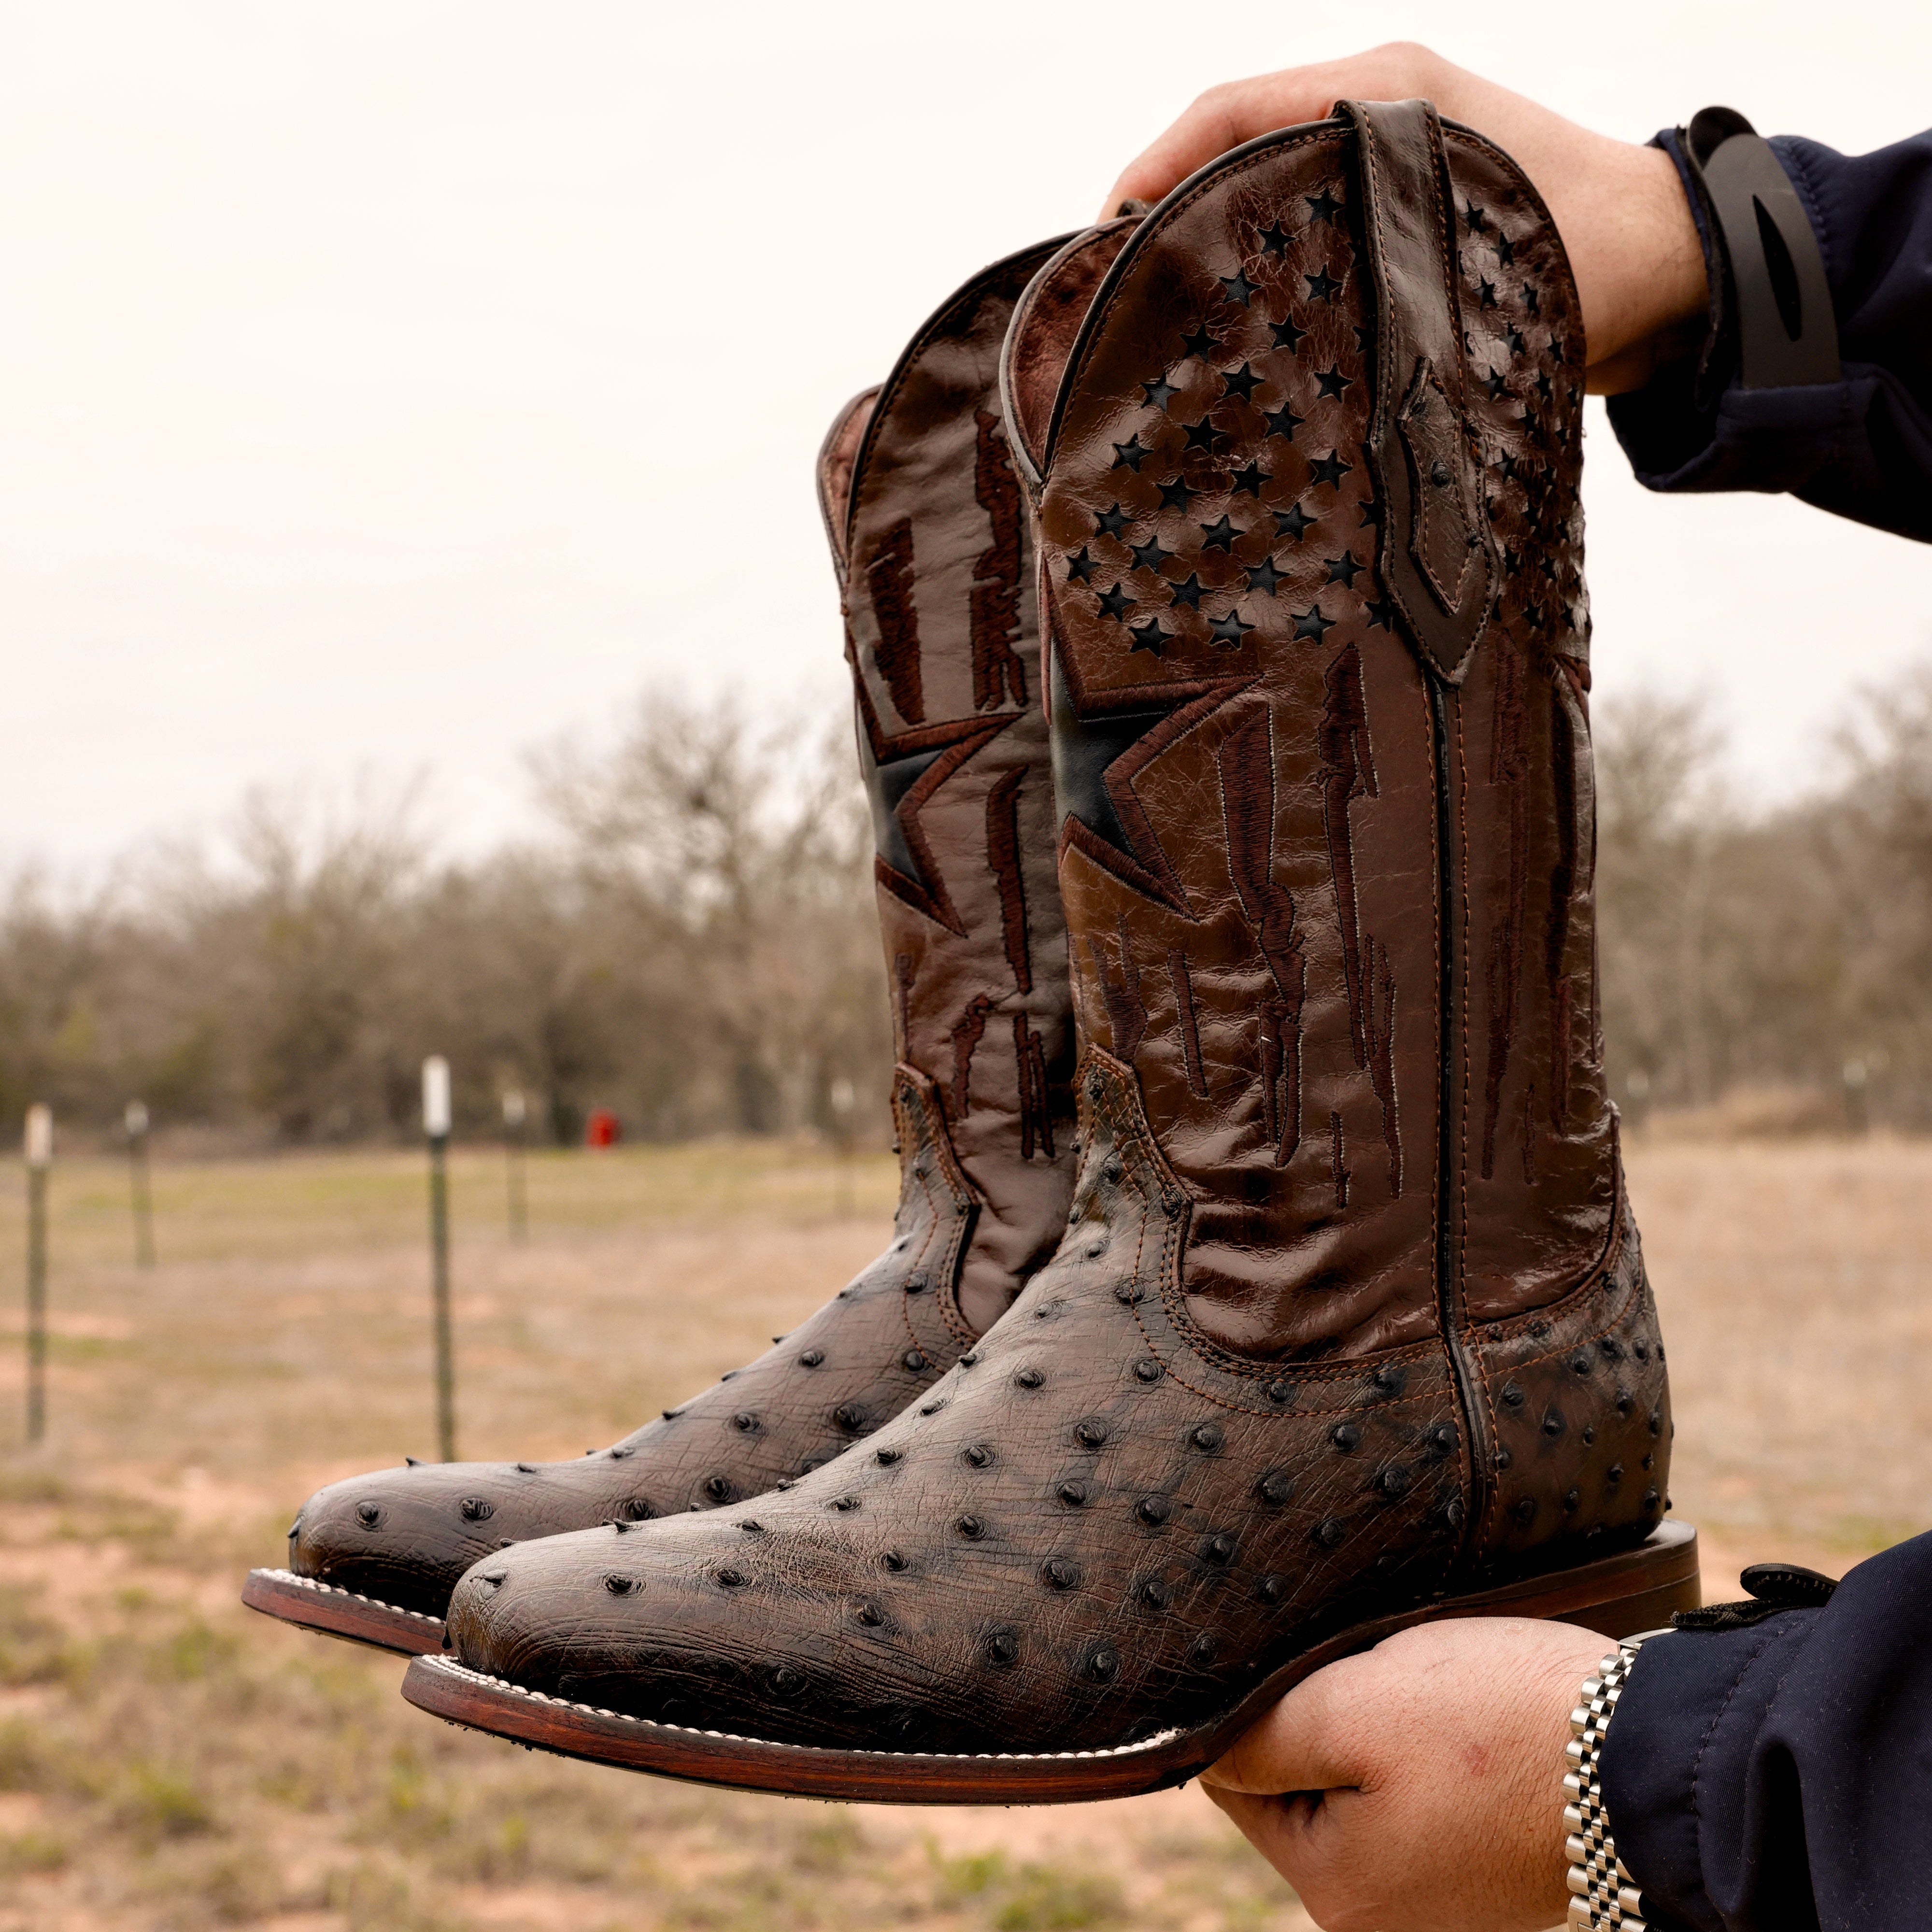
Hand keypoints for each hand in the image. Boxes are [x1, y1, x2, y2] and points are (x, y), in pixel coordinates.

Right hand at [1105, 43, 1705, 393]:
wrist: (1685, 275)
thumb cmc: (1599, 252)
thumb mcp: (1478, 249)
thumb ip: (1372, 265)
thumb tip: (1261, 323)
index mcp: (1384, 93)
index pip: (1228, 113)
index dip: (1151, 174)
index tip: (1103, 249)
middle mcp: (1375, 110)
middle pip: (1227, 145)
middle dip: (1159, 212)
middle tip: (1108, 298)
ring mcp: (1386, 159)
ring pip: (1258, 186)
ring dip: (1202, 243)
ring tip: (1149, 318)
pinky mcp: (1400, 211)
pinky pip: (1298, 222)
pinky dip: (1251, 260)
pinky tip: (1225, 324)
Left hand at [1201, 1617, 1607, 1931]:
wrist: (1644, 1748)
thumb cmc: (1496, 1720)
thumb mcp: (1351, 1705)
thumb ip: (1262, 1737)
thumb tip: (1202, 1753)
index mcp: (1337, 1891)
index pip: (1239, 1784)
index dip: (1264, 1710)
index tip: (1316, 1671)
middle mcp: (1382, 1917)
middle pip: (1303, 1785)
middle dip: (1328, 1719)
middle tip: (1385, 1680)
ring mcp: (1440, 1899)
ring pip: (1364, 1784)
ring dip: (1383, 1731)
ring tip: (1434, 1701)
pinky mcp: (1486, 1869)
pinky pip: (1422, 1797)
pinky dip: (1432, 1751)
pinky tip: (1466, 1724)